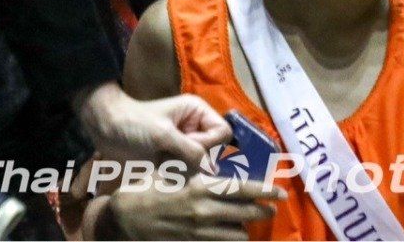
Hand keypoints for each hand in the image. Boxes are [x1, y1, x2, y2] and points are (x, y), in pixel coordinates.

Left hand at [79, 82, 230, 163]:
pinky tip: (161, 172)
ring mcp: (185, 145)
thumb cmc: (134, 122)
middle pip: (214, 152)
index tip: (187, 144)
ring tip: (164, 163)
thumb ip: (190, 150)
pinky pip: (186, 174)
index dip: (209, 143)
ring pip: (201, 166)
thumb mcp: (163, 133)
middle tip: (172, 155)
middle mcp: (195, 128)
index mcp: (197, 112)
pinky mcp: (173, 160)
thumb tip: (213, 170)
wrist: (105, 129)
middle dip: (195, 159)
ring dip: (184, 169)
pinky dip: (177, 177)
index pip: (223, 132)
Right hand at [98, 176, 282, 240]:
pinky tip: (228, 234)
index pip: (242, 190)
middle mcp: (204, 213)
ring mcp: (199, 234)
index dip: (264, 191)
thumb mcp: (170, 172)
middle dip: (262, 212)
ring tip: (245, 222)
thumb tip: (214, 168)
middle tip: (270, 209)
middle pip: (246, 214)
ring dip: (243, 228)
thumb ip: (194, 171)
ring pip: (237, 235)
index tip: (280, 192)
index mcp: (200, 189)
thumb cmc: (146, 189)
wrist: (123, 219)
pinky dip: (228, 240)